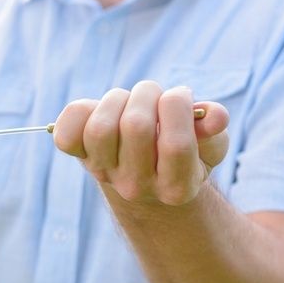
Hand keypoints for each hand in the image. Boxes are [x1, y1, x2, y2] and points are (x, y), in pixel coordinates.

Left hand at [52, 81, 229, 205]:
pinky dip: (81, 111)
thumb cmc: (183, 152)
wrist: (146, 178)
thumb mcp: (208, 145)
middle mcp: (136, 187)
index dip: (178, 106)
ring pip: (100, 127)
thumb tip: (215, 116)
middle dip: (148, 95)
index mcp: (177, 187)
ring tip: (130, 101)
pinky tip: (101, 110)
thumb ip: (214, 130)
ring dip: (117, 99)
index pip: (176, 144)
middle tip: (154, 95)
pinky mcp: (80, 158)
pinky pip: (67, 132)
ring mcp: (105, 173)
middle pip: (136, 127)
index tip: (181, 95)